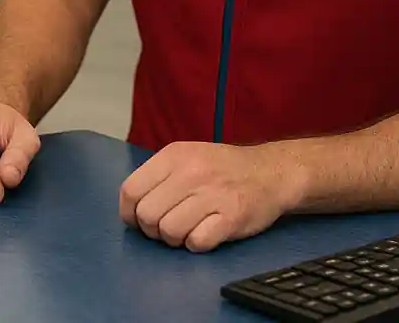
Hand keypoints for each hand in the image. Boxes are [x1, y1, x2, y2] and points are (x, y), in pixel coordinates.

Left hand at [119, 142, 301, 252]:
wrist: (269, 172)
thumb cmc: (222, 168)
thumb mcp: (186, 156)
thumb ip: (159, 176)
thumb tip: (131, 206)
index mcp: (173, 155)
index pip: (131, 189)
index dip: (129, 212)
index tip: (138, 220)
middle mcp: (190, 172)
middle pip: (147, 215)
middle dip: (152, 230)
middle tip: (166, 227)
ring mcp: (212, 194)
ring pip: (169, 231)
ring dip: (175, 239)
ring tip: (187, 230)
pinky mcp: (231, 217)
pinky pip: (197, 242)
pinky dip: (197, 244)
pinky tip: (205, 233)